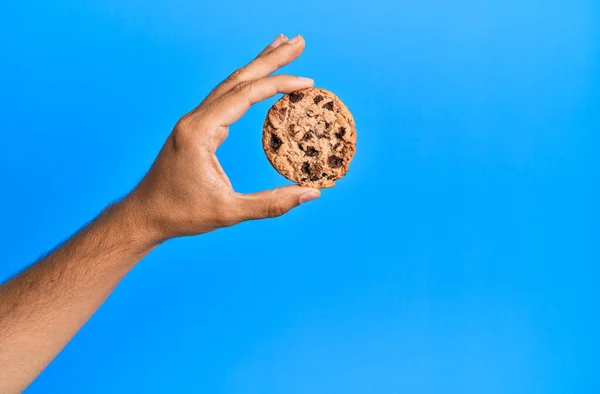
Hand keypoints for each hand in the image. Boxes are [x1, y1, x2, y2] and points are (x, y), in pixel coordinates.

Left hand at [124, 34, 320, 241]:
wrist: (145, 215)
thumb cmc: (182, 214)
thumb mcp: (229, 212)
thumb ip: (271, 204)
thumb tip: (312, 194)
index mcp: (200, 131)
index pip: (245, 95)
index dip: (278, 85)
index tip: (307, 81)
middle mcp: (195, 119)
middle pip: (238, 79)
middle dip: (270, 59)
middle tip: (298, 42)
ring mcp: (194, 121)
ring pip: (230, 84)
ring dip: (257, 66)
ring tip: (280, 48)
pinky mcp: (196, 129)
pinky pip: (224, 98)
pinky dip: (244, 84)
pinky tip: (256, 81)